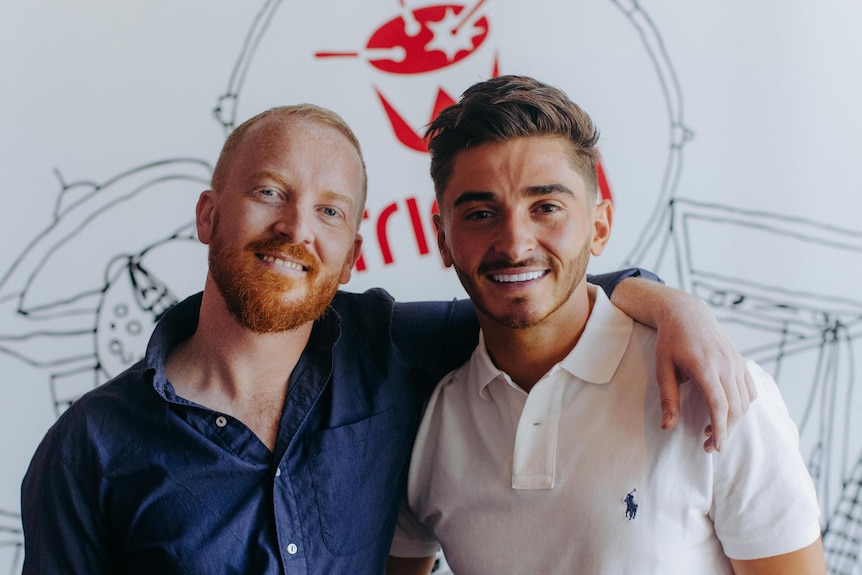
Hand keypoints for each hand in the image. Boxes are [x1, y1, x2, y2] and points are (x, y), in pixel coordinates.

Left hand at [654, 294, 755, 451]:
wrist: (687, 313)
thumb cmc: (670, 341)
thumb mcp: (663, 368)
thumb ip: (667, 398)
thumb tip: (667, 427)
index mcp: (705, 366)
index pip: (719, 405)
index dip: (720, 429)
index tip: (715, 447)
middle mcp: (726, 364)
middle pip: (735, 407)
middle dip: (724, 431)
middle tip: (708, 445)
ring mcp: (737, 362)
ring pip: (745, 401)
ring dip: (733, 421)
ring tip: (712, 430)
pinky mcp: (741, 362)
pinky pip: (750, 390)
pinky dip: (743, 406)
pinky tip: (727, 412)